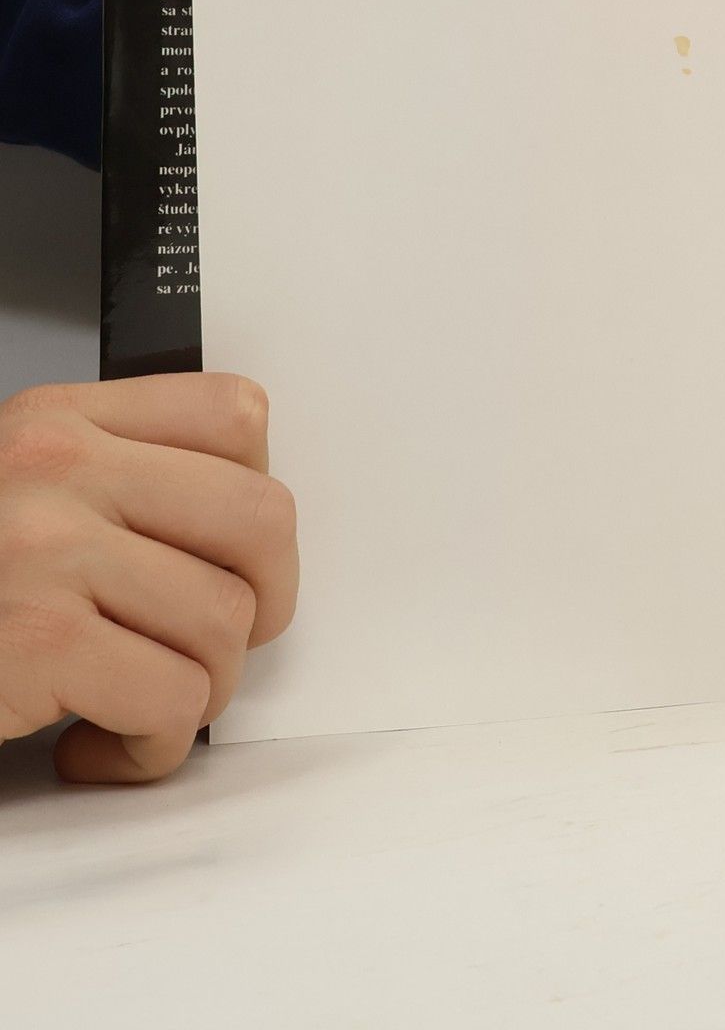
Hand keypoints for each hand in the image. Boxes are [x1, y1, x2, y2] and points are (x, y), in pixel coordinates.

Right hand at [0, 374, 297, 783]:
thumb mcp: (19, 496)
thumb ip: (117, 484)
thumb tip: (246, 534)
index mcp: (57, 421)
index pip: (235, 417)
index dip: (254, 499)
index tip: (231, 554)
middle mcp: (54, 468)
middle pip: (261, 519)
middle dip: (262, 600)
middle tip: (215, 643)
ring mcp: (45, 551)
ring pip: (226, 620)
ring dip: (200, 688)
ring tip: (137, 702)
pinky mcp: (36, 641)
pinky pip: (173, 697)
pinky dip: (152, 746)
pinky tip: (100, 744)